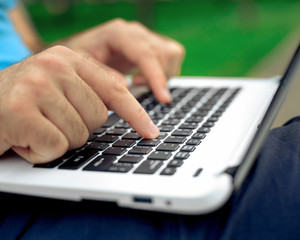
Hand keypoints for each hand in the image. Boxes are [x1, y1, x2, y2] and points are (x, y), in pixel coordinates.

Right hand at [0, 46, 158, 163]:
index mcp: (67, 57)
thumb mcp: (57, 87)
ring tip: (35, 129)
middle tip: (49, 121)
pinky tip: (23, 140)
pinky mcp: (19, 110)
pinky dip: (41, 152)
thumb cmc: (22, 103)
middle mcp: (53, 65)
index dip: (135, 113)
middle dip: (77, 128)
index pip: (114, 88)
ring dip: (58, 141)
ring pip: (79, 134)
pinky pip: (56, 146)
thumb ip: (88, 88)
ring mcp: (36, 85)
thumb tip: (127, 93)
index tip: (151, 132)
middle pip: (98, 117)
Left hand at [60, 19, 184, 102]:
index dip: (156, 77)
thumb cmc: (80, 58)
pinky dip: (164, 73)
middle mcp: (135, 32)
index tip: (163, 99)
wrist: (82, 50)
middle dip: (158, 78)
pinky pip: (172, 57)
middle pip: (164, 54)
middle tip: (136, 86)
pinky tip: (144, 77)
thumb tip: (126, 86)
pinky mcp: (152, 45)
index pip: (146, 54)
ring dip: (162, 75)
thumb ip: (102, 75)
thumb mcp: (80, 67)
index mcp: (117, 33)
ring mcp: (145, 37)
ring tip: (138, 82)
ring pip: (172, 55)